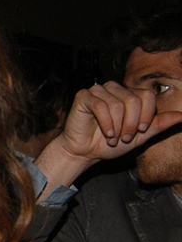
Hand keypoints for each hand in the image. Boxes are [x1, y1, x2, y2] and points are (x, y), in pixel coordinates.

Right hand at [34, 81, 181, 195]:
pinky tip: (106, 132)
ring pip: (117, 104)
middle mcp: (114, 89)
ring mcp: (98, 90)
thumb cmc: (108, 144)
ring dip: (117, 126)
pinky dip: (106, 123)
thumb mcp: (139, 137)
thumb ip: (158, 125)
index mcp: (128, 94)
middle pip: (133, 99)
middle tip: (124, 138)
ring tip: (112, 138)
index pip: (147, 95)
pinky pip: (100, 106)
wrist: (83, 153)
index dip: (146, 115)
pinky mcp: (84, 96)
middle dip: (131, 123)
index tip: (139, 132)